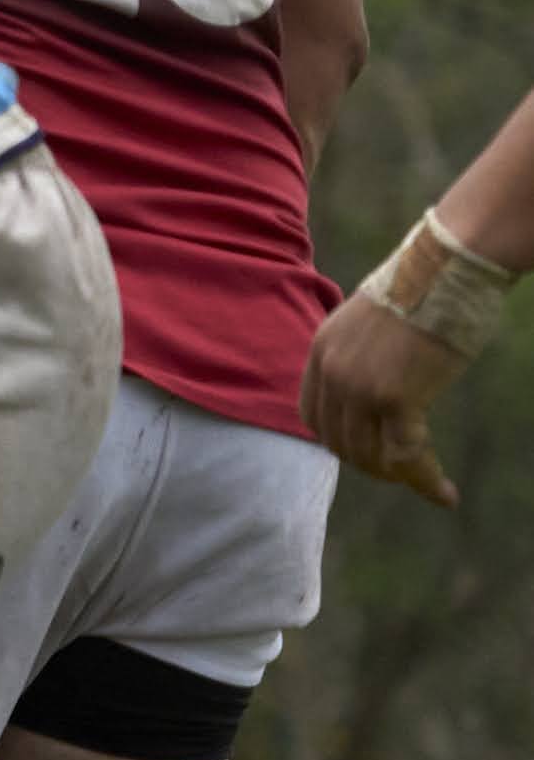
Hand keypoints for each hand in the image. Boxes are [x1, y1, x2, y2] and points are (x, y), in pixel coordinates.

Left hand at [304, 295, 467, 507]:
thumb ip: (363, 353)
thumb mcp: (373, 321)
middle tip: (400, 474)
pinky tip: (442, 492)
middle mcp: (332, 371)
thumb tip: (380, 378)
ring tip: (425, 484)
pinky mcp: (395, 398)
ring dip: (398, 476)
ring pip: (370, 454)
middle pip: (339, 440)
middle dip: (369, 464)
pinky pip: (405, 454)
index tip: (366, 451)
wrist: (446, 267)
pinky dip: (424, 479)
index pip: (314, 414)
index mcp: (322, 350)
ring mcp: (359, 386)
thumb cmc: (424, 288)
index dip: (338, 440)